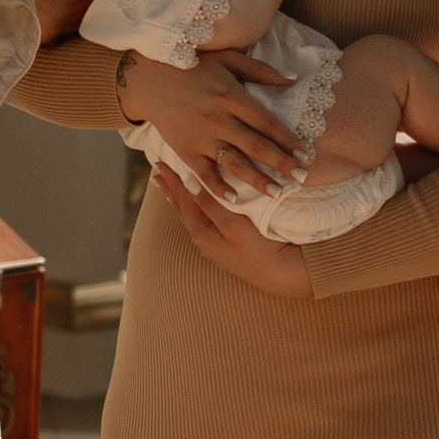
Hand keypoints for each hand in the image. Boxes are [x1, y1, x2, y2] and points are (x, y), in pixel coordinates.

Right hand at [118, 49, 304, 205]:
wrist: (149, 79)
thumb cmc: (194, 67)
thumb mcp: (228, 59)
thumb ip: (262, 71)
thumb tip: (294, 79)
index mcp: (232, 97)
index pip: (267, 123)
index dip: (288, 140)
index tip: (305, 154)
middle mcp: (219, 120)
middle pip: (256, 146)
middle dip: (281, 164)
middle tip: (302, 178)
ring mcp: (202, 137)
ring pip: (235, 163)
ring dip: (257, 180)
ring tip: (277, 192)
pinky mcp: (186, 150)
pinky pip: (204, 173)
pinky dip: (218, 187)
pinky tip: (234, 200)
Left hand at [150, 167, 314, 295]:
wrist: (281, 275)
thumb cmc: (259, 248)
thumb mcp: (233, 224)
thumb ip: (209, 204)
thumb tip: (188, 182)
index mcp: (202, 232)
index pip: (183, 200)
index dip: (172, 180)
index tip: (159, 163)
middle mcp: (203, 239)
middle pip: (183, 208)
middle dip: (171, 189)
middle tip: (157, 172)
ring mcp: (213, 245)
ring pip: (192, 215)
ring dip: (182, 199)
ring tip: (171, 187)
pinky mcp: (224, 247)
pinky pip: (203, 221)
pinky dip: (196, 208)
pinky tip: (198, 207)